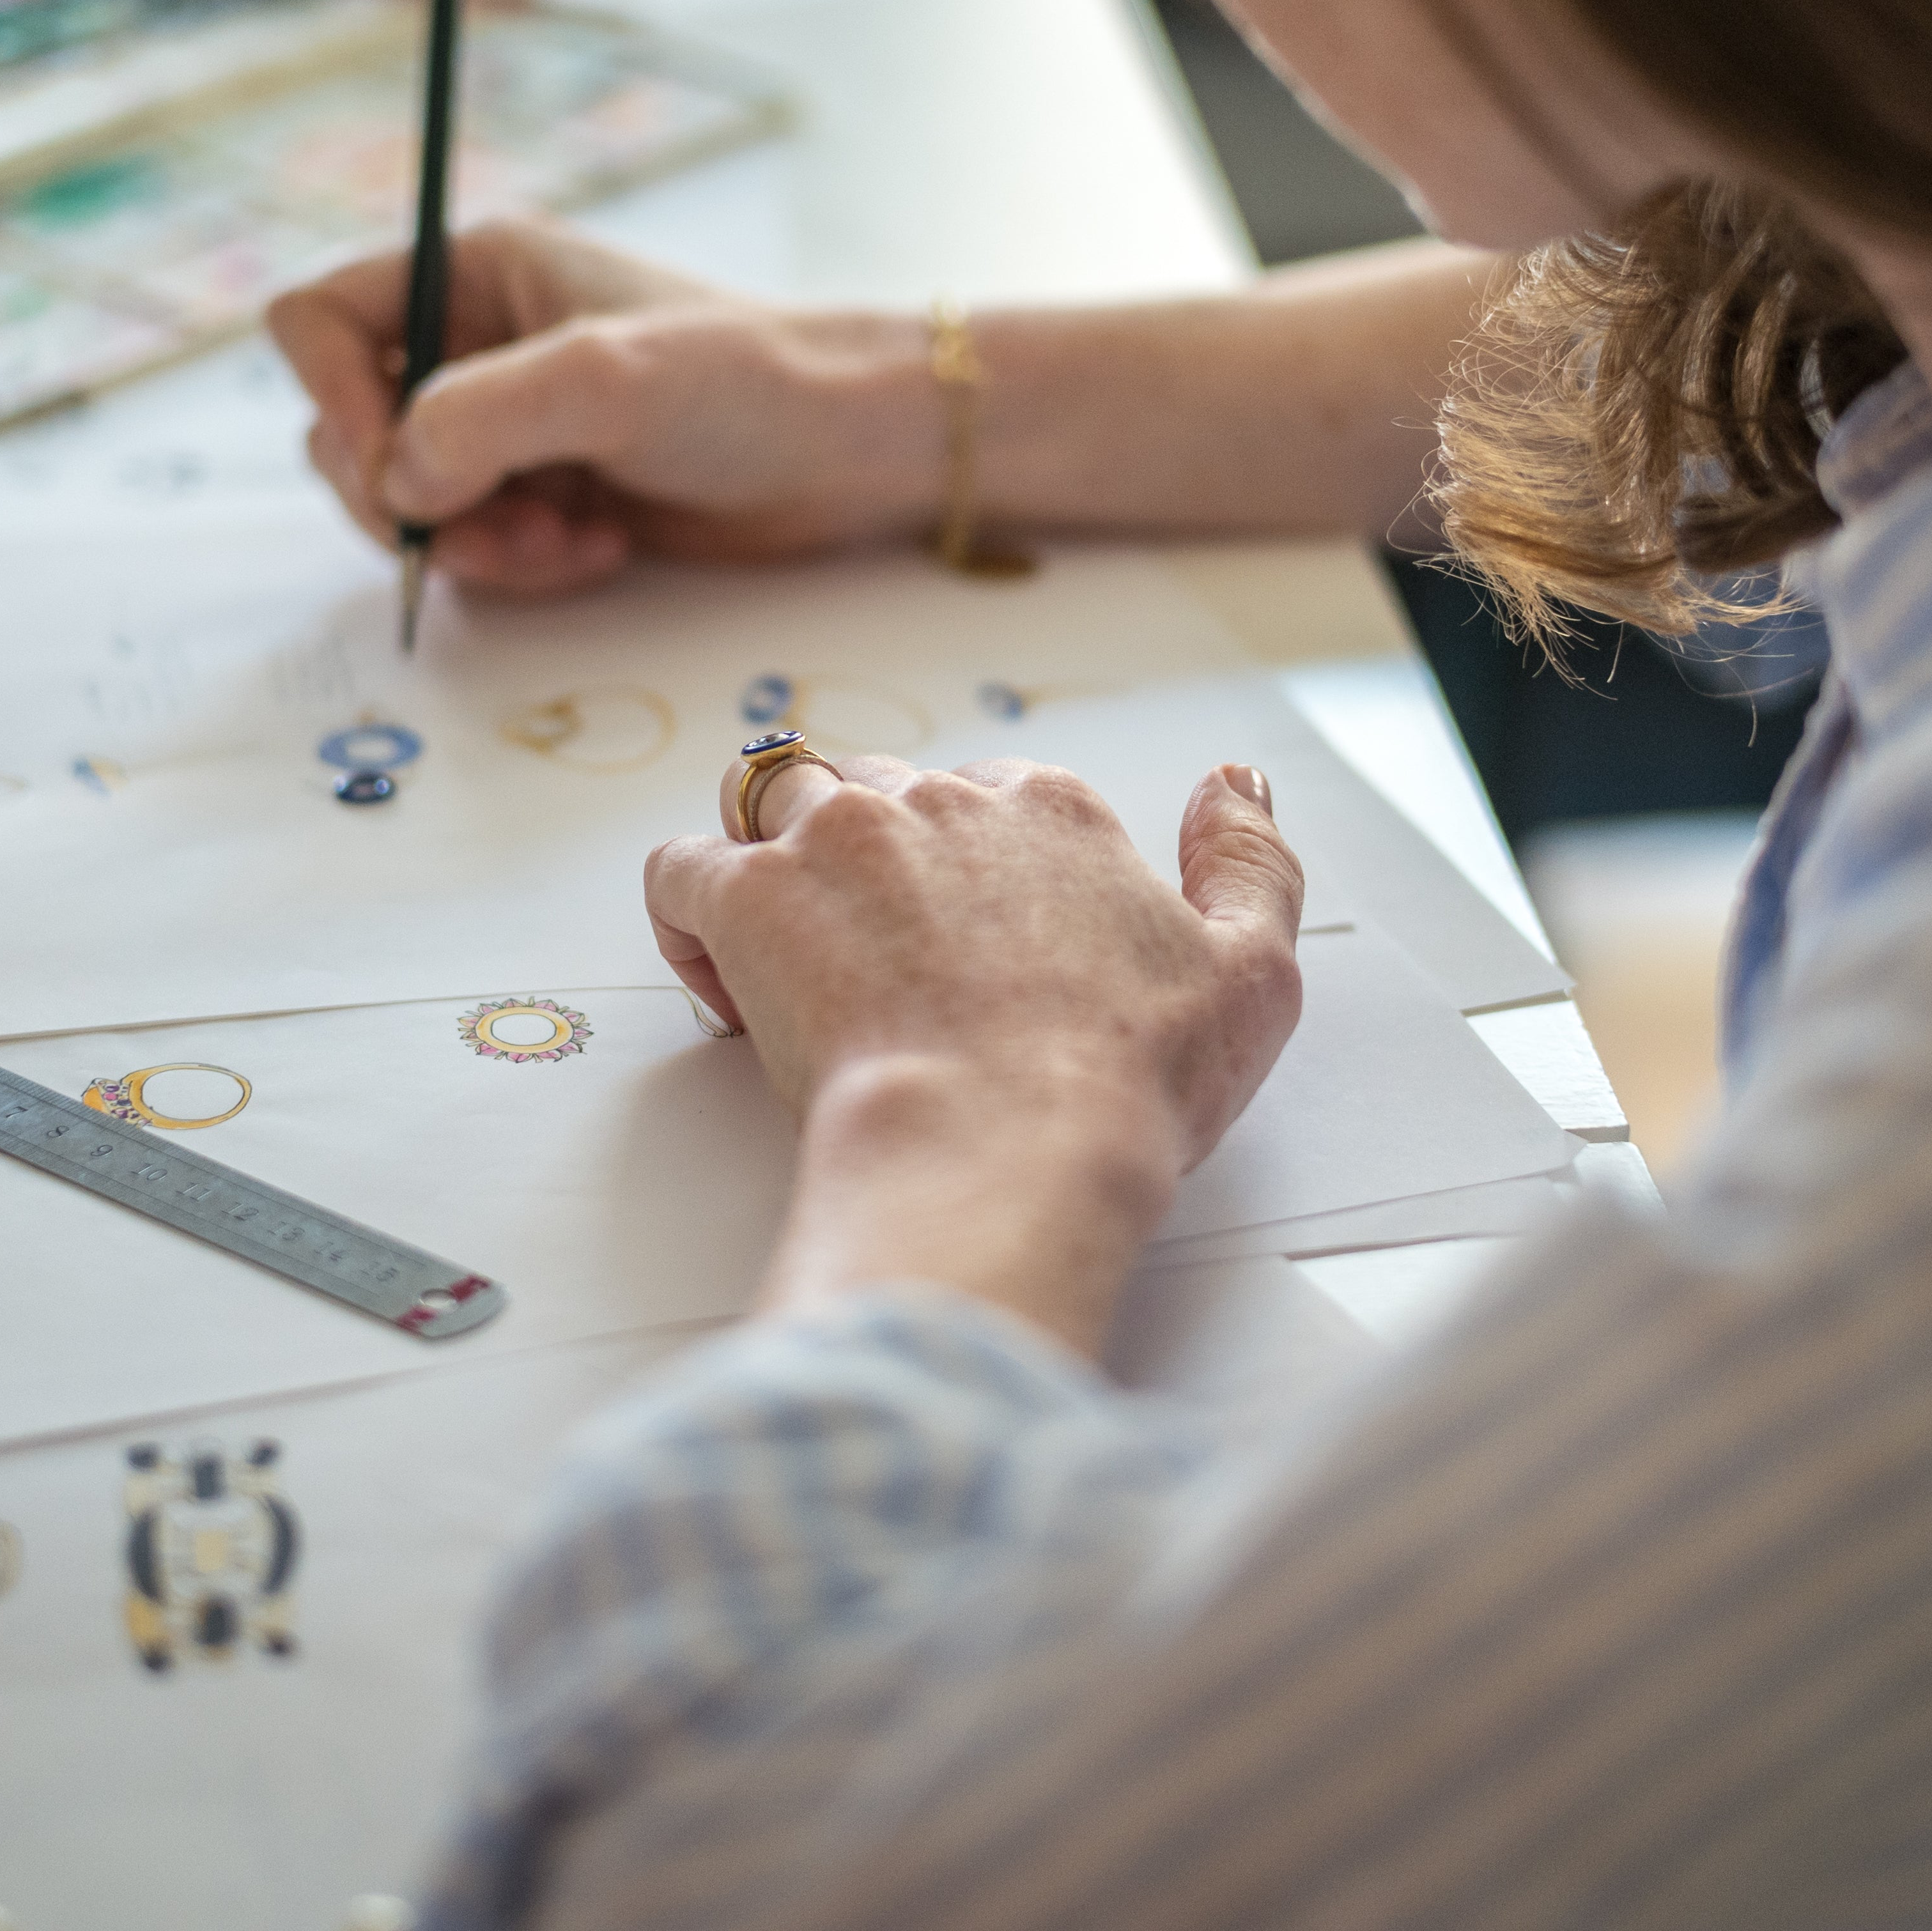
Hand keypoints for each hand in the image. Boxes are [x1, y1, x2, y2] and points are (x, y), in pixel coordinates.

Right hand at [266, 221, 935, 593]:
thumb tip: (395, 481)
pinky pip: (473, 546)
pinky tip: (599, 552)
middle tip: (495, 534)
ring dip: (471, 544)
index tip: (396, 472)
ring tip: (563, 544)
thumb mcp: (606, 380)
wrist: (852, 450)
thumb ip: (480, 416)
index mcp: (476, 273)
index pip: (317, 321)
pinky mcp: (546, 493)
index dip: (333, 401)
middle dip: (412, 500)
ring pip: (409, 503)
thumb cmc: (748, 383)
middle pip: (348, 429)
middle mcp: (479, 343)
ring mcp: (511, 425)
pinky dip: (519, 565)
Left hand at [645, 750, 1303, 1351]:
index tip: (965, 952)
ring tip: (786, 954)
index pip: (989, 797)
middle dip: (867, 863)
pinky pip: (681, 868)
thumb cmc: (1123, 1084)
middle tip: (878, 970)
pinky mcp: (753, 896)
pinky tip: (719, 973)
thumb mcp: (1250, 974)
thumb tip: (1235, 784)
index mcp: (1052, 811)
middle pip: (878, 792)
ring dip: (771, 861)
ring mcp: (838, 839)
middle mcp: (941, 802)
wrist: (1011, 1147)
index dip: (969, 873)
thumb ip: (1250, 861)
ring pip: (771, 801)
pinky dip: (688, 910)